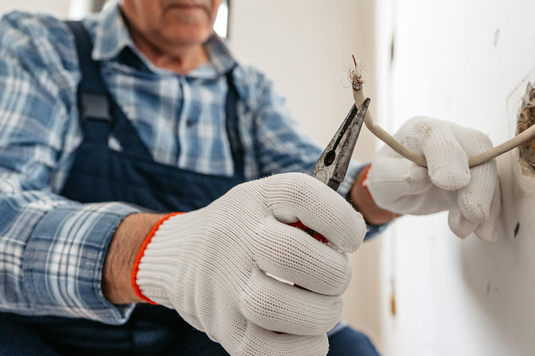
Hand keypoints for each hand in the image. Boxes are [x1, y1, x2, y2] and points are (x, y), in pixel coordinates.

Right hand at [134, 173, 365, 355]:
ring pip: (273, 307)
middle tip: (336, 279)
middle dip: (333, 274)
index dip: (339, 218)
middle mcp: (234, 236)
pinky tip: (310, 334)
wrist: (182, 257)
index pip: (300, 195)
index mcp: (255, 199)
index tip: (350, 237)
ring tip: (323, 308)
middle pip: (291, 255)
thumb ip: (312, 214)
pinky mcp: (224, 327)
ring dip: (319, 314)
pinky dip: (303, 348)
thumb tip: (352, 237)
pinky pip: (266, 350)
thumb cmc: (247, 231)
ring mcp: (223, 284)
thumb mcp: (271, 203)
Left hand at [365, 116, 499, 240]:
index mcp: (421, 130)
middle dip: (479, 181)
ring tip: (462, 229)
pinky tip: (484, 232)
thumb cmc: (391, 176)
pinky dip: (490, 212)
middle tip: (472, 213)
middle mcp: (449, 134)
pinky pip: (493, 187)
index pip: (438, 136)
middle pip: (476, 147)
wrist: (402, 184)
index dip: (447, 158)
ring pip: (489, 168)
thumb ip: (396, 175)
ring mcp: (468, 152)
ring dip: (484, 201)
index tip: (451, 183)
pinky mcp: (479, 172)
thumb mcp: (381, 179)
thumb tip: (419, 176)